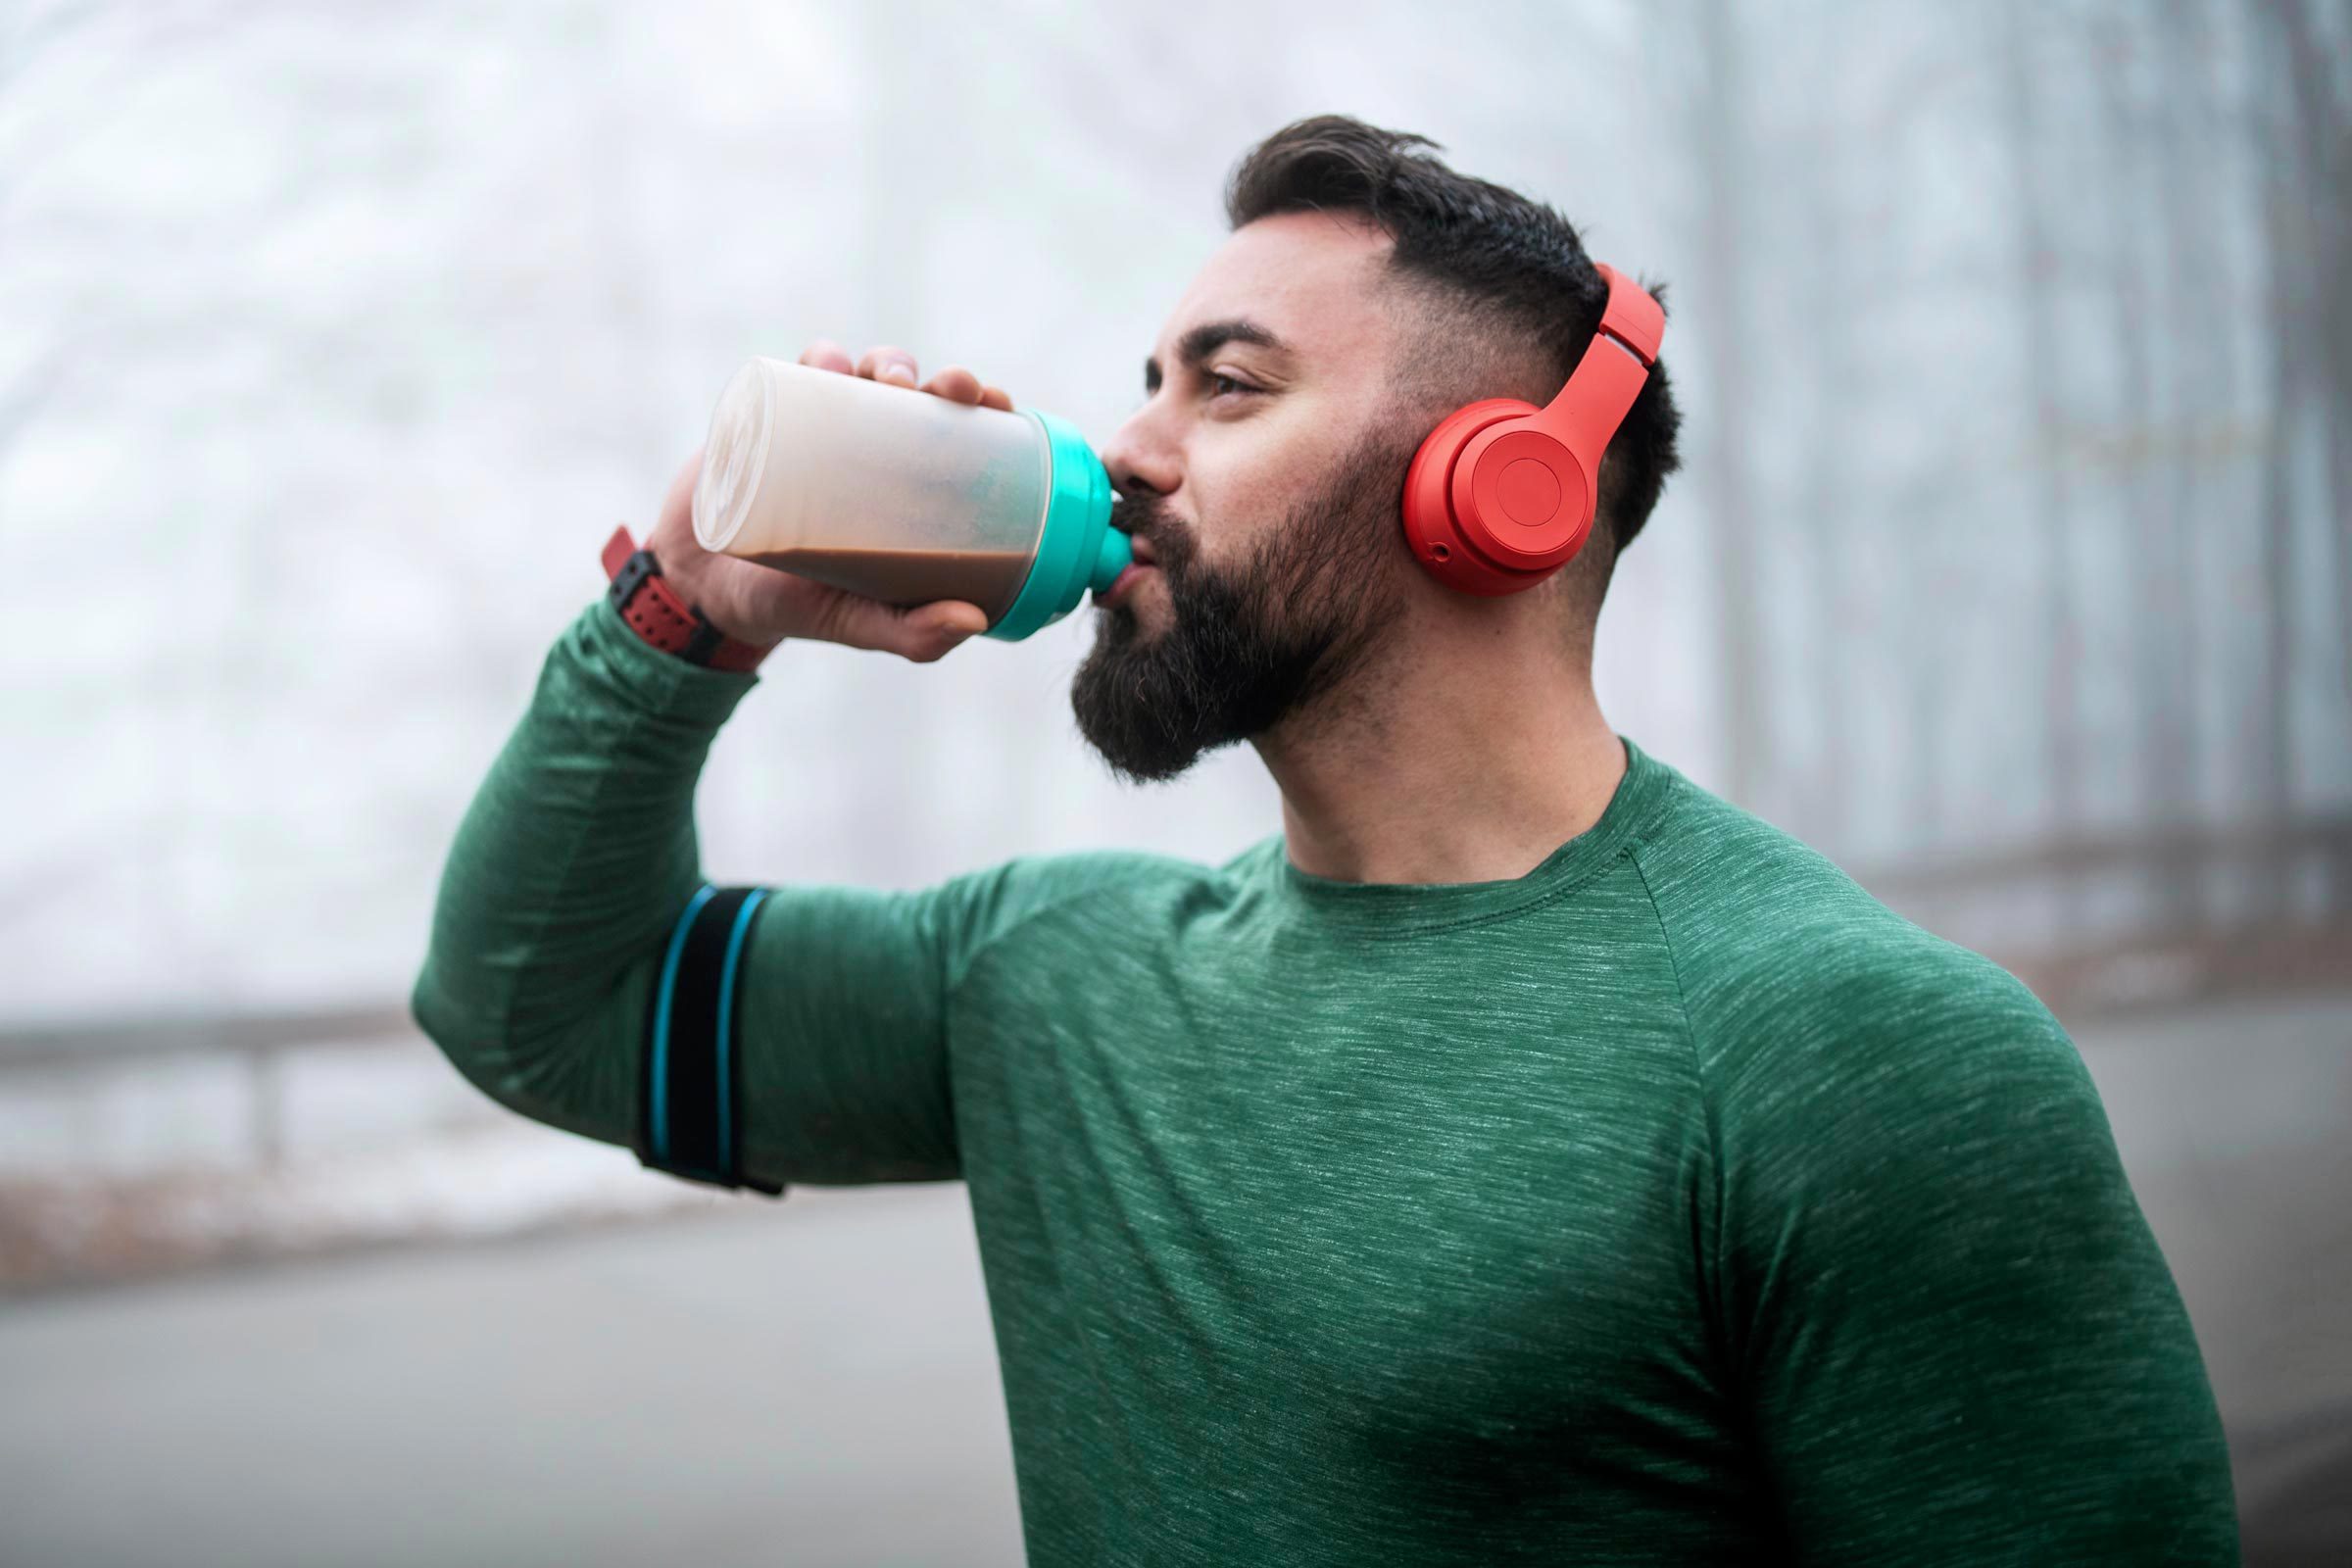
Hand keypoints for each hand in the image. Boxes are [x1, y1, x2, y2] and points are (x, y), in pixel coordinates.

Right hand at [643, 343, 1017, 661]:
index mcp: (907, 486)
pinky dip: (818, 362)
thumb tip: (973, 622)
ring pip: (864, 372)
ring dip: (886, 362)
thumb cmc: (798, 604)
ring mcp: (821, 428)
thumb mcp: (858, 623)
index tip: (997, 403)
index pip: (958, 433)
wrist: (704, 590)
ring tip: (889, 383)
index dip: (983, 407)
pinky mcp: (772, 419)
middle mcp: (871, 447)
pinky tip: (829, 367)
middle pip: (919, 394)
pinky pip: (799, 374)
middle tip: (951, 390)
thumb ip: (912, 633)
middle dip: (942, 379)